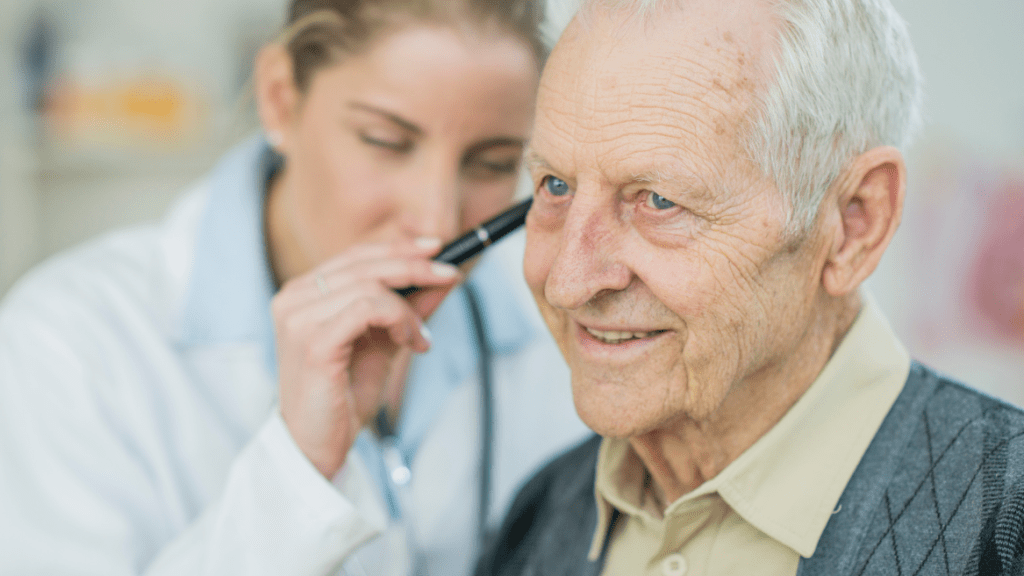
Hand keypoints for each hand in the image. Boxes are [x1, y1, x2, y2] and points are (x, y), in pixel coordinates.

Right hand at [272, 238, 460, 477]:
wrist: (320, 444)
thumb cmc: (344, 395)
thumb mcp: (385, 341)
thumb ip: (410, 308)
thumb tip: (444, 278)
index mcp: (304, 293)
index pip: (356, 255)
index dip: (399, 248)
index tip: (437, 249)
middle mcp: (294, 298)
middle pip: (365, 263)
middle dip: (415, 266)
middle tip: (451, 275)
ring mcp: (298, 318)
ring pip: (370, 285)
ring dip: (408, 309)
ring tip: (419, 338)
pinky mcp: (312, 342)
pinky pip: (367, 309)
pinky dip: (399, 320)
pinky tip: (410, 342)